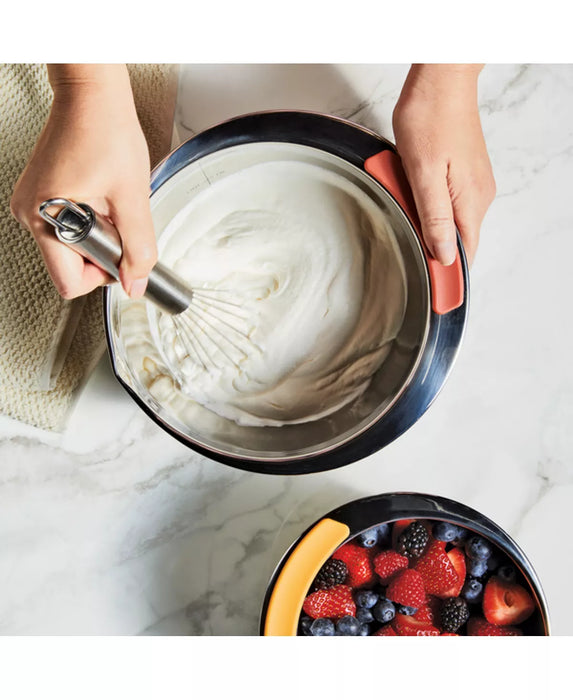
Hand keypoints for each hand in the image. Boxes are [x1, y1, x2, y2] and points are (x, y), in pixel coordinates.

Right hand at [10, 64, 156, 298]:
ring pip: (70, 247)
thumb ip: (138, 247)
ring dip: (96, 234)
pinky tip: (98, 195)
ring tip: (107, 200)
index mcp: (45, 218)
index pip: (69, 282)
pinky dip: (88, 220)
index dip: (102, 274)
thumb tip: (136, 282)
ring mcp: (32, 204)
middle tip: (115, 217)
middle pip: (70, 265)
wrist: (92, 96)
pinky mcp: (40, 195)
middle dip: (101, 251)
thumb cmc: (106, 131)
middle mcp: (30, 214)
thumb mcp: (132, 197)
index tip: (120, 251)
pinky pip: (67, 227)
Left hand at [392, 64, 495, 265]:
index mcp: (471, 202)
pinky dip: (425, 198)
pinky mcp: (463, 173)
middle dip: (427, 237)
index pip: (464, 254)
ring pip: (447, 218)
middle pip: (454, 238)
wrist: (441, 78)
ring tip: (406, 190)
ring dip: (424, 215)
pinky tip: (411, 182)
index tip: (423, 277)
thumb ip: (435, 218)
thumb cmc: (430, 117)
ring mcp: (473, 184)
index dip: (444, 270)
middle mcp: (478, 196)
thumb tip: (444, 256)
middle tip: (404, 216)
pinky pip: (444, 199)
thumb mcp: (424, 173)